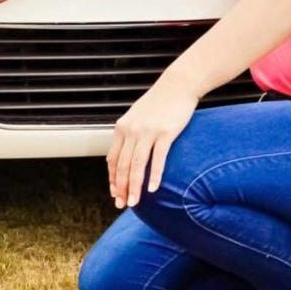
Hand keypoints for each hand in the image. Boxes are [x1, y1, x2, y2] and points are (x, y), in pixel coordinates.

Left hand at [107, 79, 199, 208]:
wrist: (178, 84)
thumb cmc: (160, 102)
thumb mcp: (138, 116)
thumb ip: (131, 133)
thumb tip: (128, 155)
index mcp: (122, 128)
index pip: (112, 159)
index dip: (112, 179)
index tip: (115, 194)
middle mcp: (132, 130)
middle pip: (122, 165)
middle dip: (121, 188)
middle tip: (123, 205)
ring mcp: (148, 131)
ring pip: (136, 165)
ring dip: (134, 186)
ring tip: (134, 202)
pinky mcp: (165, 132)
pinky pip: (158, 158)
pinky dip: (154, 175)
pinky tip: (153, 188)